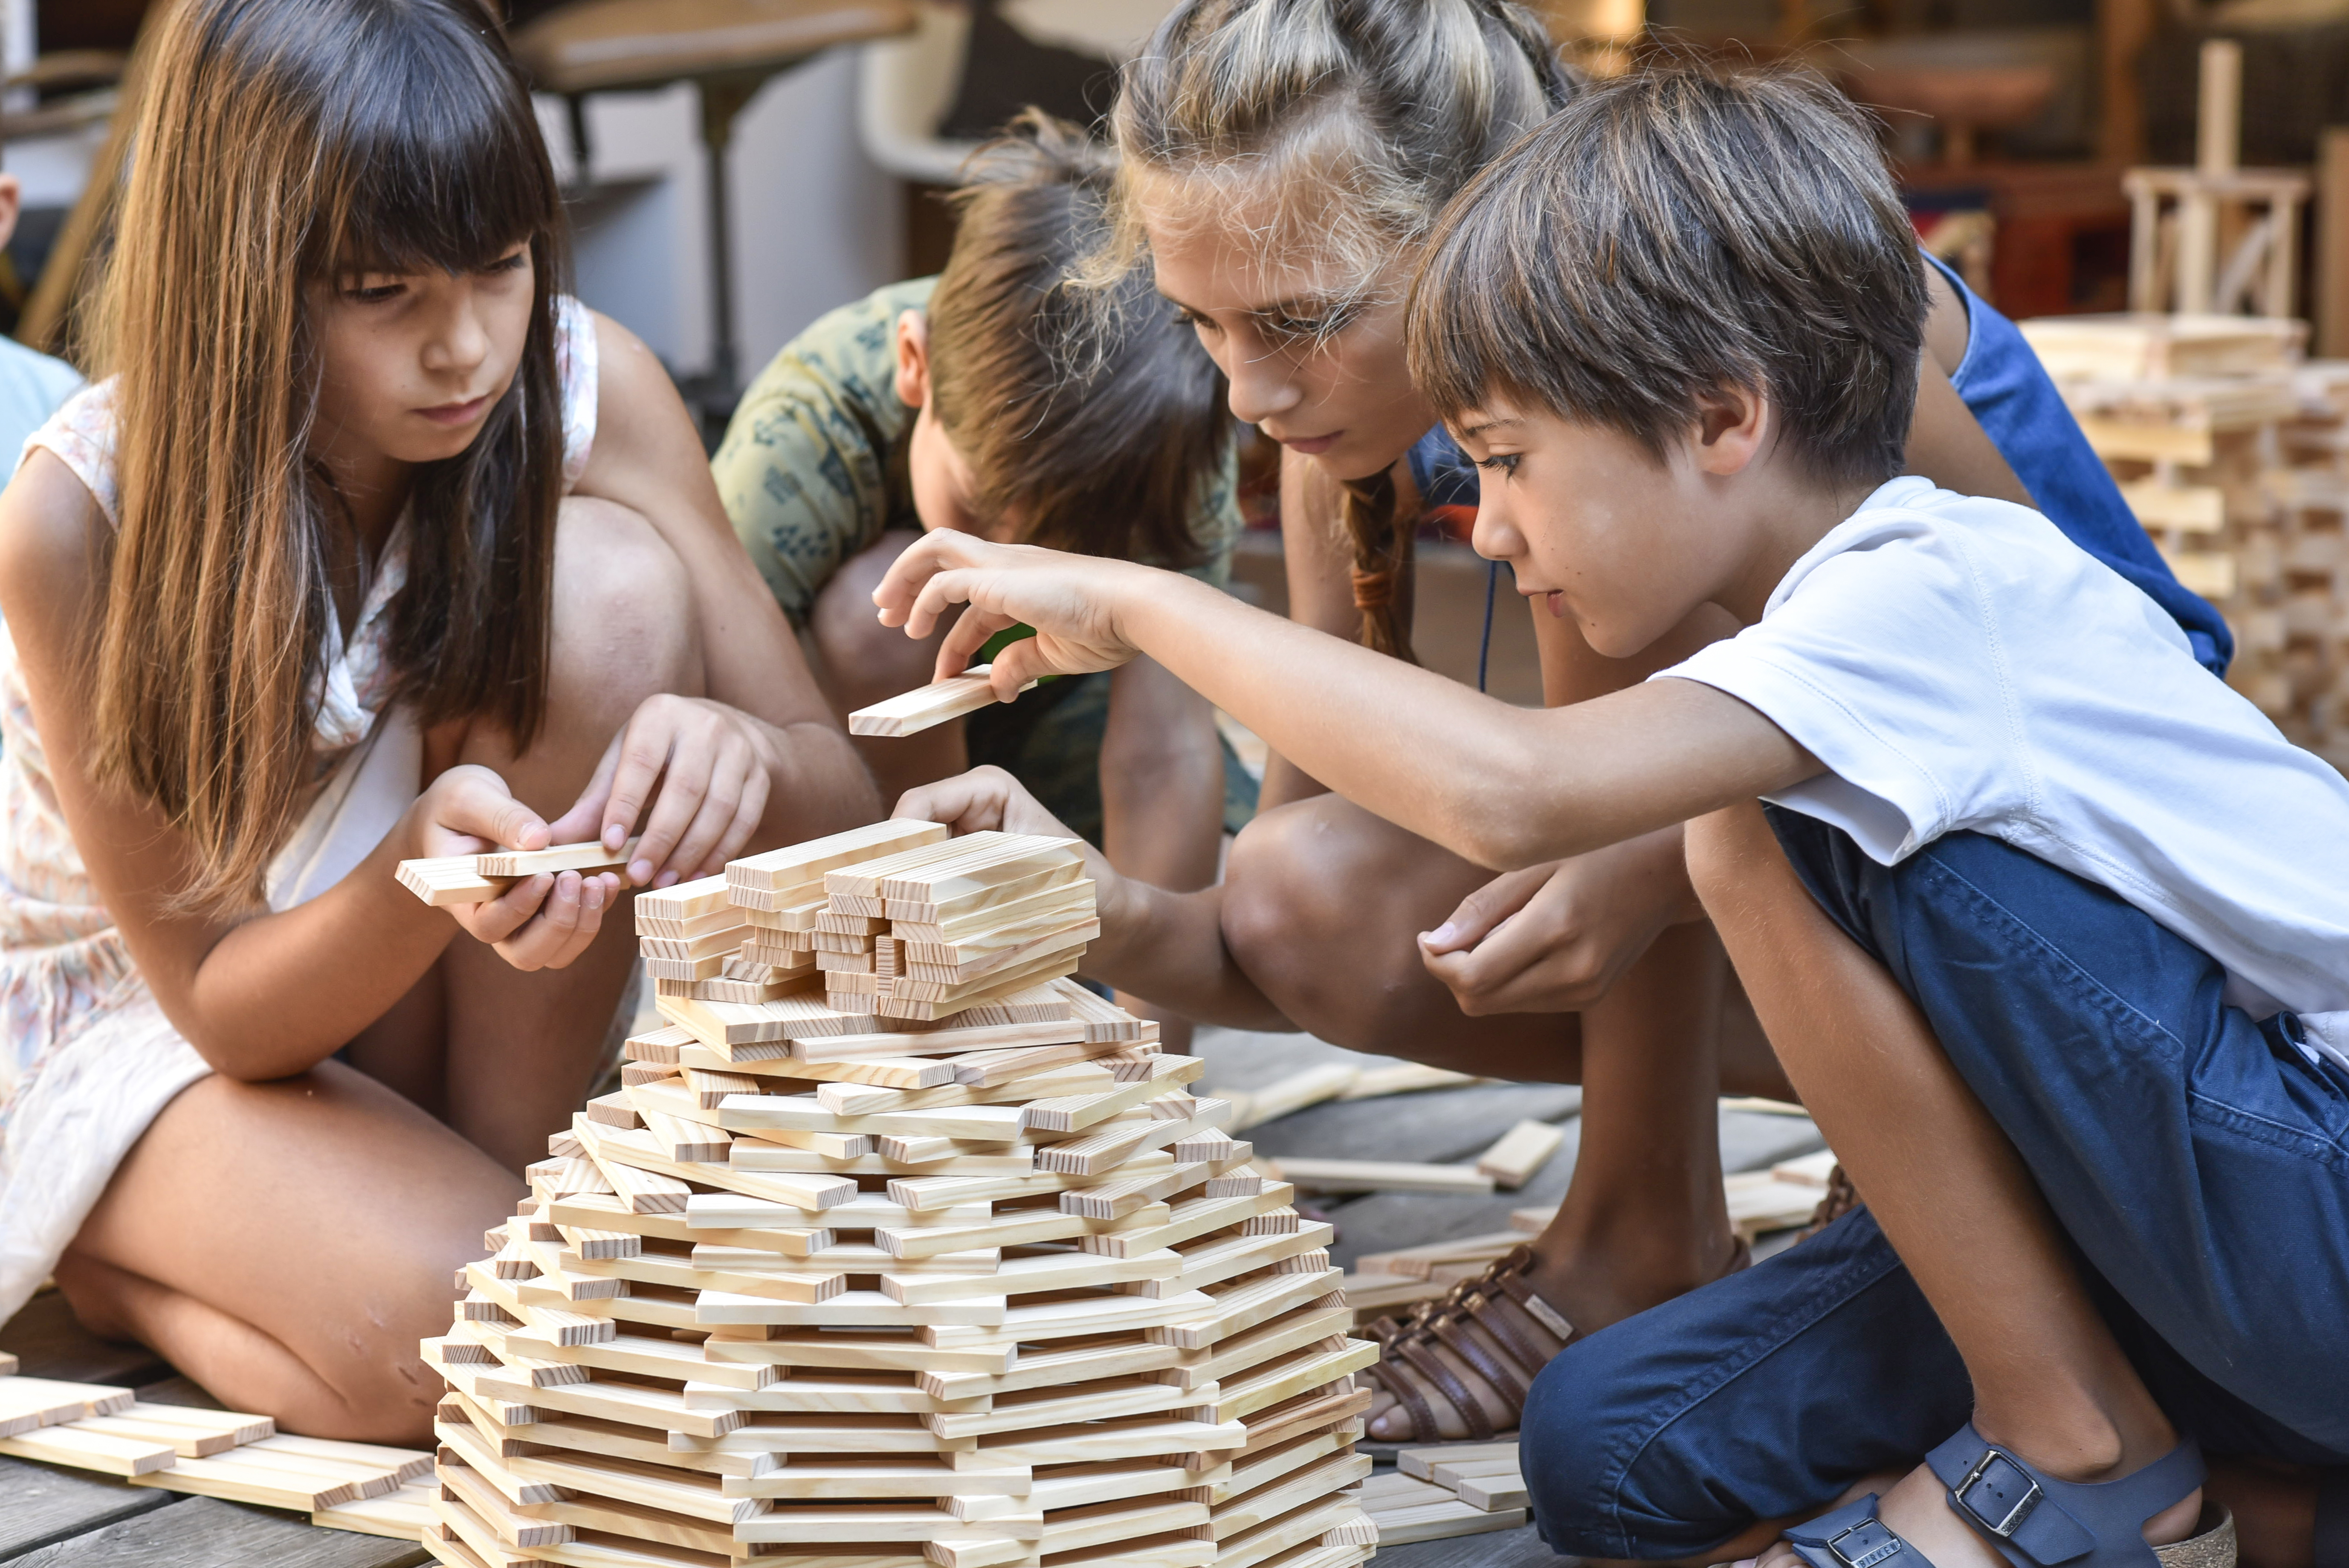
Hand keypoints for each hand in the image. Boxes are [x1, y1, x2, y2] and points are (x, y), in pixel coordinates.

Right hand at [410, 764, 618, 970]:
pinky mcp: (550, 911)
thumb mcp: (468, 798)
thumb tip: (539, 840)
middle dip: (558, 922)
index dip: (520, 908)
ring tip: (598, 880)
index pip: (490, 926)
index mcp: (464, 899)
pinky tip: (609, 879)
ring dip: (583, 923)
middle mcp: (494, 920)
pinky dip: (598, 909)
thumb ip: (501, 817)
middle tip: (574, 878)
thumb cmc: (455, 807)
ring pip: (557, 952)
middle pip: (528, 953)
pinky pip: (578, 929)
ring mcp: (523, 922)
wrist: (462, 815)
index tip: (545, 875)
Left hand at [549, 695, 778, 888]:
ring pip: (718, 809)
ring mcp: (740, 750)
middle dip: (660, 838)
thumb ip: (594, 803)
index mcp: (660, 715)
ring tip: (664, 881)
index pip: (642, 762)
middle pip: (685, 790)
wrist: (730, 731)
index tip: (608, 845)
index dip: (626, 804)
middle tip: (638, 875)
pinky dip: (720, 852)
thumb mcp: (625, 762)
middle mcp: (705, 726)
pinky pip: (744, 820)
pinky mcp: (761, 775)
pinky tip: (697, 874)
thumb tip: (551, 844)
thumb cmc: (663, 751)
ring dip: (691, 852)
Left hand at [871, 530, 1149, 697]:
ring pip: (934, 550)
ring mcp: (1002, 564)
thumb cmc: (1106, 628)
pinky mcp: (997, 577)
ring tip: (885, 613)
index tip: (943, 673)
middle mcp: (1008, 563)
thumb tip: (996, 688)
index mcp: (1025, 580)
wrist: (1132, 611)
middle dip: (908, 578)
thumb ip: (1020, 664)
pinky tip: (915, 628)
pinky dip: (923, 602)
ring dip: (904, 578)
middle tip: (885, 613)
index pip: (974, 600)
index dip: (952, 636)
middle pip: (943, 551)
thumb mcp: (1055, 654)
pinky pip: (944, 582)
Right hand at [891, 765, 1141, 949]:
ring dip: (905, 899)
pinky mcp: (957, 875)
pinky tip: (917, 943)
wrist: (1109, 921)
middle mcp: (966, 810)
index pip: (920, 805)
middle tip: (884, 917)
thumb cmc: (1089, 889)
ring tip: (900, 935)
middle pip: (906, 835)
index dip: (895, 842)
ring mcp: (959, 843)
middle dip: (893, 873)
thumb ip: (988, 871)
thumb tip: (936, 893)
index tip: (884, 885)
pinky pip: (923, 890)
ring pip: (909, 865)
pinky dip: (919, 915)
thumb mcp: (1041, 872)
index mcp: (987, 789)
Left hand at [1415, 825, 1699, 1014]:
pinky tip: (1525, 942)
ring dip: (1480, 977)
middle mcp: (1574, 969)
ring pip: (1498, 1006)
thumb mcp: (1535, 861)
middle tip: (1454, 934)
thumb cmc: (1596, 850)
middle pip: (1478, 1001)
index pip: (1472, 976)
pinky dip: (1508, 979)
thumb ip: (1482, 908)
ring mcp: (1585, 989)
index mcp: (1557, 927)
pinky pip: (1525, 1001)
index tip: (1429, 935)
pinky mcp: (1590, 996)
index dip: (1438, 962)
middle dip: (1453, 973)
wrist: (1666, 871)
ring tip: (1500, 930)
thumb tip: (1433, 946)